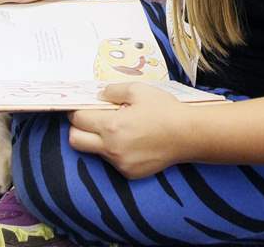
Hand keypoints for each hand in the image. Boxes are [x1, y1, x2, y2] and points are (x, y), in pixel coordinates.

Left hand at [67, 83, 192, 178]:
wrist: (188, 134)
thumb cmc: (164, 109)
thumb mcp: (138, 90)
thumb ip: (112, 91)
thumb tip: (98, 95)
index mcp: (111, 126)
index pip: (78, 119)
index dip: (76, 110)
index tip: (80, 106)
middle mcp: (111, 148)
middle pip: (75, 141)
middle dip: (77, 128)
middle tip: (89, 120)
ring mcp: (120, 163)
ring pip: (95, 152)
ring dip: (97, 140)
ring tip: (118, 128)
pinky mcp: (129, 173)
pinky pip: (113, 161)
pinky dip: (115, 151)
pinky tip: (132, 141)